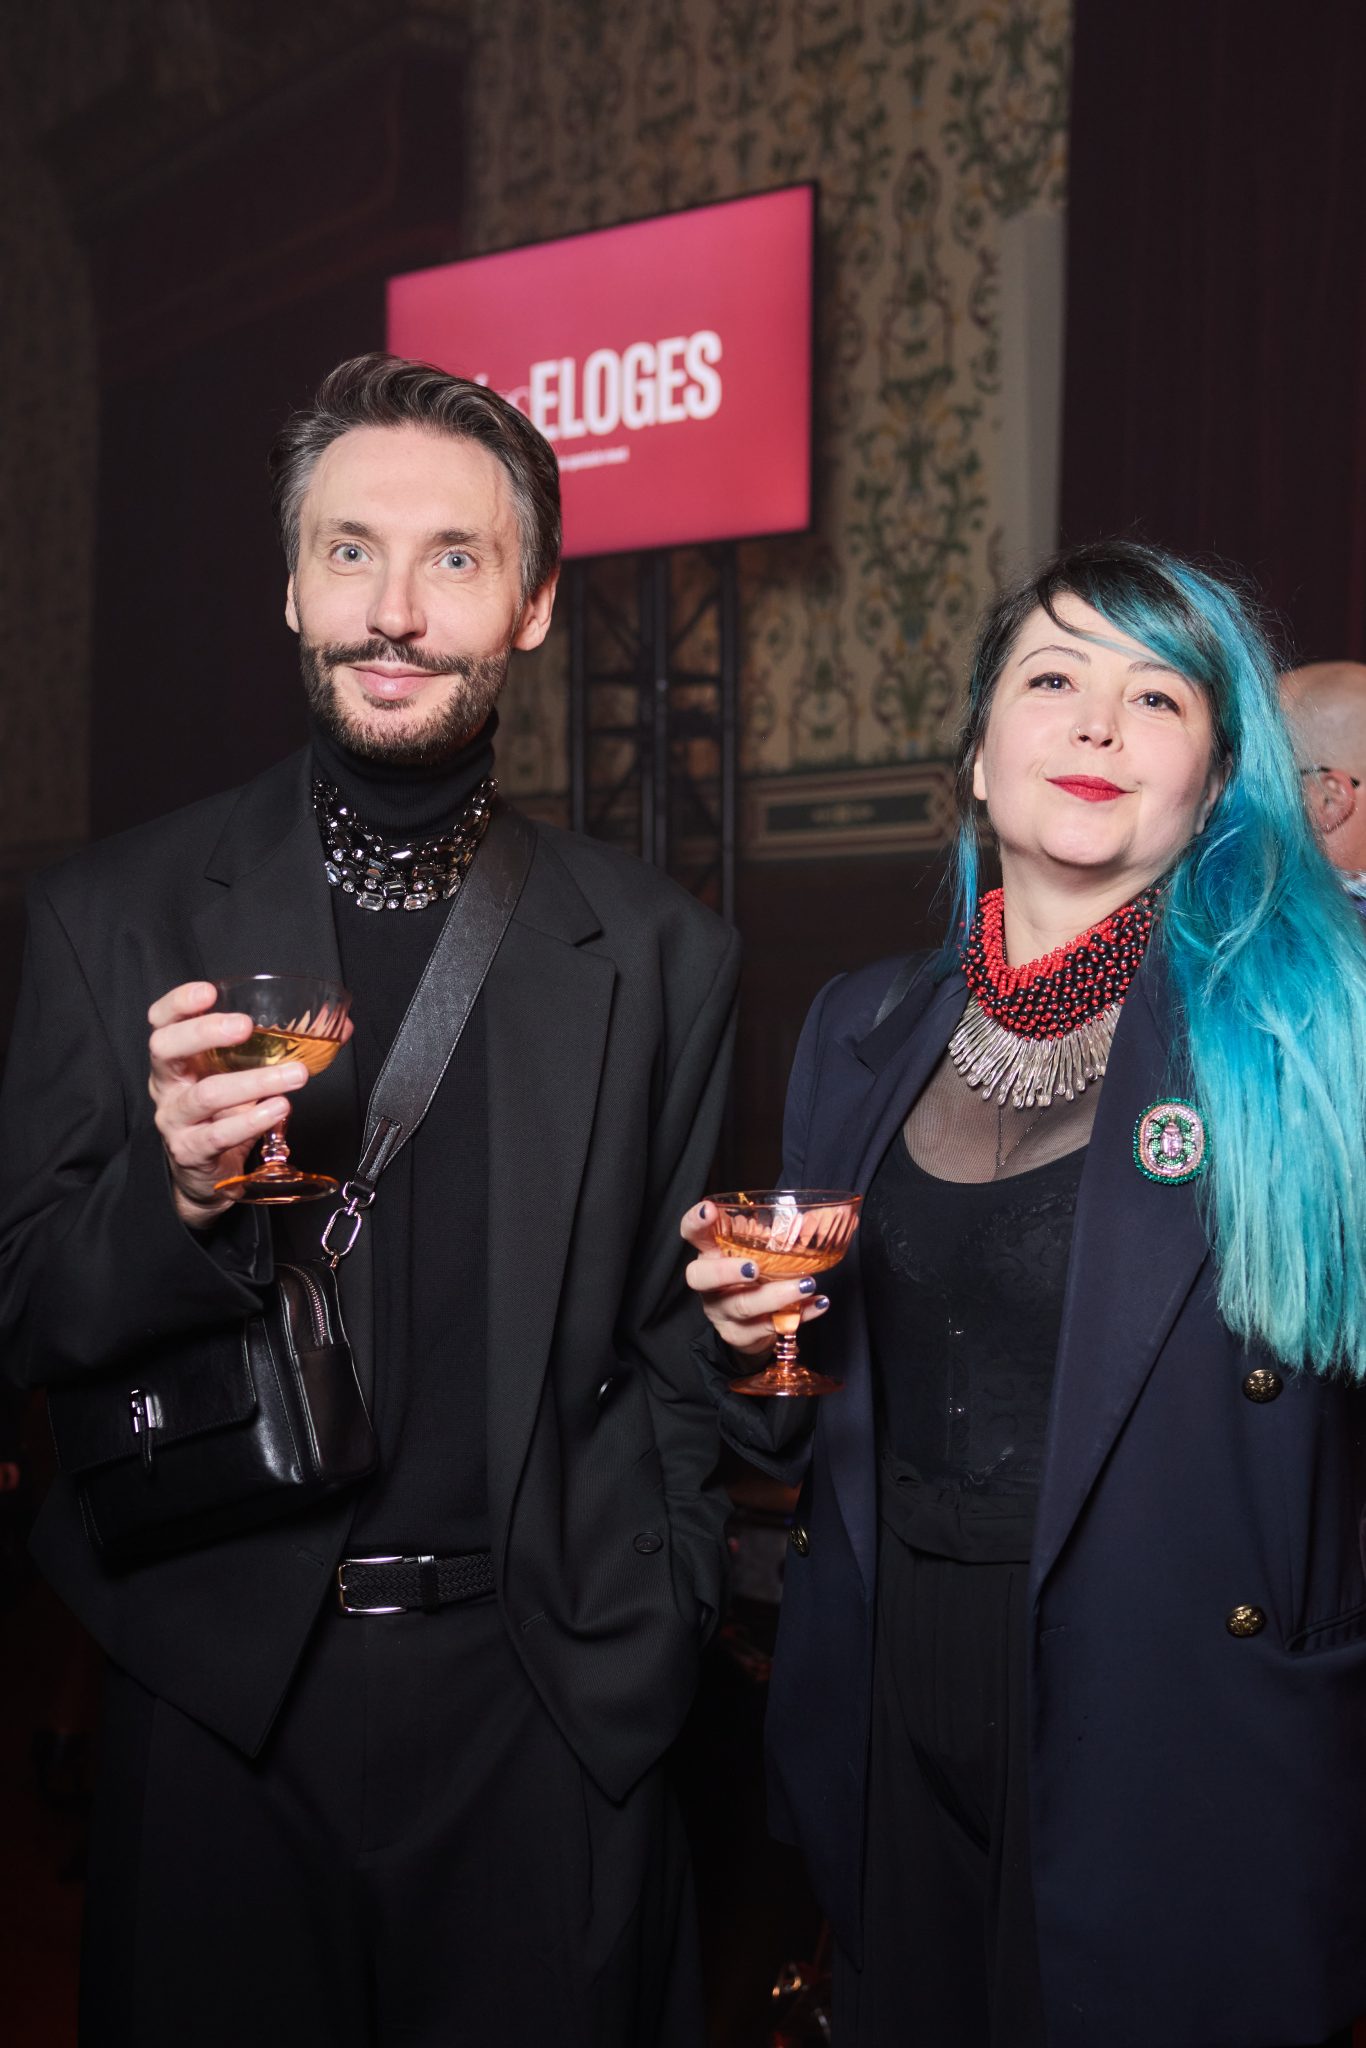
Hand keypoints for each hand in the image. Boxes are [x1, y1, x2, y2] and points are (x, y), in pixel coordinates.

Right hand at [148, 982, 309, 1228]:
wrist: (206, 1173)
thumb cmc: (224, 1114)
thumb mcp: (242, 1077)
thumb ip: (280, 1050)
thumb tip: (340, 1028)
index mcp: (177, 1059)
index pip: (162, 1022)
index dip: (179, 1004)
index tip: (208, 992)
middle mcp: (167, 1085)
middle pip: (166, 1049)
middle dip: (204, 1032)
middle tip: (245, 1026)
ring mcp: (174, 1119)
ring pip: (206, 1094)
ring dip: (254, 1082)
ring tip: (294, 1075)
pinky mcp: (191, 1150)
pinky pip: (218, 1134)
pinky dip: (252, 1121)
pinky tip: (278, 1109)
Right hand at [680, 1201, 829, 1360]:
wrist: (752, 1327)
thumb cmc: (755, 1280)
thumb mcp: (760, 1255)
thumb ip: (779, 1236)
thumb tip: (821, 1218)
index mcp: (710, 1256)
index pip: (693, 1235)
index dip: (695, 1222)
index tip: (709, 1210)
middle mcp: (710, 1286)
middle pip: (702, 1278)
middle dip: (726, 1271)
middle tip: (754, 1268)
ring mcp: (722, 1313)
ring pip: (742, 1306)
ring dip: (776, 1295)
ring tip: (806, 1284)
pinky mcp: (741, 1336)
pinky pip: (770, 1327)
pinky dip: (799, 1314)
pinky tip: (818, 1303)